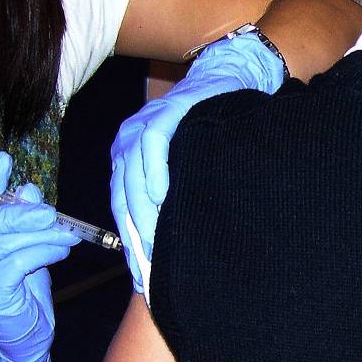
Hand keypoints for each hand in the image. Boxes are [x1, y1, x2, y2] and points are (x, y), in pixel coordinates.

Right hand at [0, 152, 79, 361]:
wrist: (21, 340)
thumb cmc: (21, 292)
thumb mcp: (23, 249)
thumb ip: (22, 222)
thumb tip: (29, 189)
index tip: (2, 159)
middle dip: (20, 214)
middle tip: (50, 211)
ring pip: (7, 242)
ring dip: (43, 234)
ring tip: (67, 234)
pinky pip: (20, 261)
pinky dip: (44, 251)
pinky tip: (61, 251)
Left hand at [110, 32, 285, 294]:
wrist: (238, 80)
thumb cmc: (217, 134)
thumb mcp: (190, 171)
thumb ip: (173, 202)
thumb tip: (167, 255)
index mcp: (129, 157)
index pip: (123, 209)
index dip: (132, 246)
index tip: (145, 280)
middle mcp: (129, 140)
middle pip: (123, 198)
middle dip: (137, 239)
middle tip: (153, 274)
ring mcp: (145, 123)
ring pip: (133, 176)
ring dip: (144, 214)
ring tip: (158, 246)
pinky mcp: (168, 109)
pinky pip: (154, 144)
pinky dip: (156, 172)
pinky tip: (163, 198)